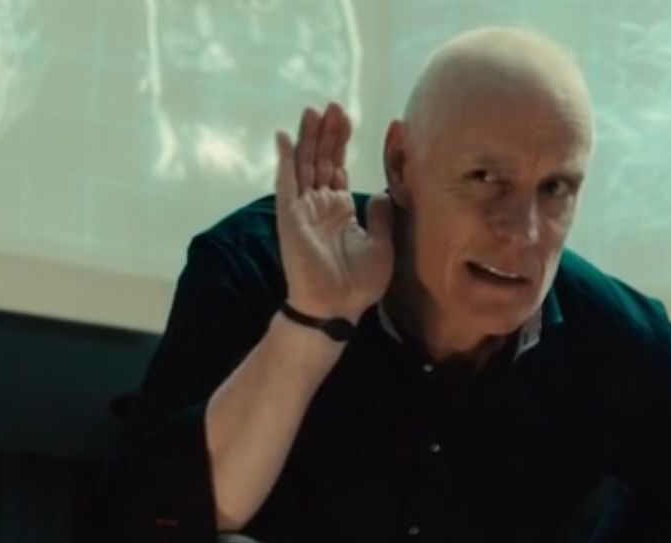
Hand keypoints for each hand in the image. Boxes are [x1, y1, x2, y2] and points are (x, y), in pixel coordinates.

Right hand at [274, 103, 393, 320]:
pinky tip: (285, 138)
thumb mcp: (382, 244)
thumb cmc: (358, 283)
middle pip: (320, 160)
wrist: (336, 307)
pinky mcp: (291, 217)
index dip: (340, 144)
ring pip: (304, 165)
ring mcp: (303, 210)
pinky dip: (286, 160)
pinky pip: (286, 184)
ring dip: (308, 138)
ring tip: (314, 112)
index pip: (337, 168)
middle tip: (333, 106)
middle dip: (326, 133)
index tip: (347, 119)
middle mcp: (319, 205)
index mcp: (340, 210)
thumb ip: (381, 216)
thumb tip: (384, 192)